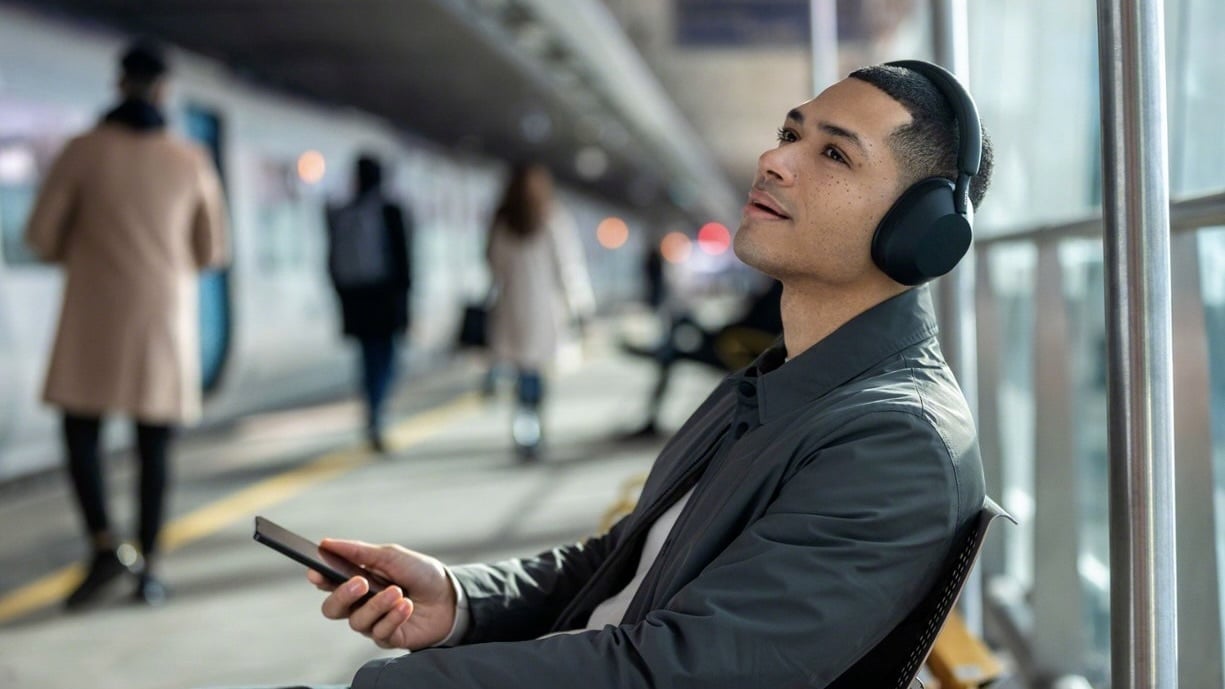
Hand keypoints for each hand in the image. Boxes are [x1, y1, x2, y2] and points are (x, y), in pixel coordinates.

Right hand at [307, 539, 456, 650]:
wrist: (449, 596)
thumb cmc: (420, 573)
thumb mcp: (392, 556)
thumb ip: (359, 552)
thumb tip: (326, 543)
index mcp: (356, 580)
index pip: (328, 582)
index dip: (319, 578)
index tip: (317, 572)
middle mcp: (360, 604)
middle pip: (332, 609)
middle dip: (342, 595)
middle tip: (360, 582)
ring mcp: (373, 622)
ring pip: (357, 621)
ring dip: (378, 604)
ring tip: (397, 591)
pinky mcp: (388, 638)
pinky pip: (380, 633)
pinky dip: (393, 617)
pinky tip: (406, 606)